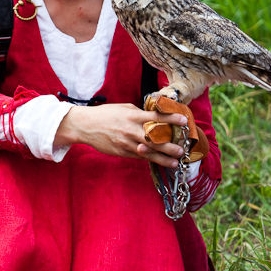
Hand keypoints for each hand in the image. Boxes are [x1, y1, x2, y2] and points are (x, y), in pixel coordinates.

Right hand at [54, 103, 188, 167]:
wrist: (85, 126)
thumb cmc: (105, 114)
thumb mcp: (124, 108)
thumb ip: (140, 113)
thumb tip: (154, 117)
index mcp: (133, 115)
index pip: (156, 117)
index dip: (172, 118)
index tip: (184, 120)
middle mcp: (131, 130)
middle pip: (154, 139)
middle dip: (170, 145)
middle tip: (182, 150)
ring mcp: (126, 143)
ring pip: (148, 152)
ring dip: (163, 158)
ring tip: (175, 162)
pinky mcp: (122, 152)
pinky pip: (139, 157)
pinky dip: (150, 159)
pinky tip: (160, 162)